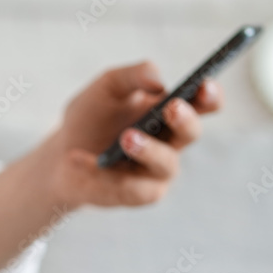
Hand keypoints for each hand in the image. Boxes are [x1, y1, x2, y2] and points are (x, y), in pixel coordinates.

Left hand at [41, 61, 222, 210]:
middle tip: (172, 108)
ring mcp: (158, 171)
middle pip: (191, 133)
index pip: (204, 103)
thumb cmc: (92, 118)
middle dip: (184, 120)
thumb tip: (158, 82)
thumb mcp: (106, 88)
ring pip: (165, 163)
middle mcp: (172, 142)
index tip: (204, 85)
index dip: (210, 95)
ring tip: (127, 137)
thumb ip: (132, 76)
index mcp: (172, 111)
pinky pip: (128, 186)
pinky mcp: (139, 195)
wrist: (62, 155)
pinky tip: (77, 158)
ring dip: (148, 149)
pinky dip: (101, 172)